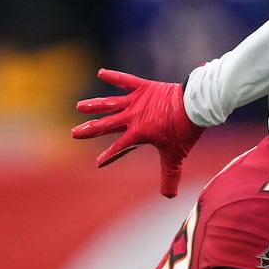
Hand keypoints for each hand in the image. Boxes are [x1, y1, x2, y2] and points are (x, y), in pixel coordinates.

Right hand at [71, 69, 205, 198]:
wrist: (194, 105)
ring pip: (110, 104)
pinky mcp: (144, 87)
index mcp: (138, 134)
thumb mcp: (176, 156)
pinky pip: (126, 80)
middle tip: (74, 133)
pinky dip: (114, 76)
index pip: (118, 148)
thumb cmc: (184, 131)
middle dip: (89, 130)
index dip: (108, 156)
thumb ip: (170, 176)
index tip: (98, 163)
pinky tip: (101, 72)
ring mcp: (136, 101)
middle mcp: (132, 117)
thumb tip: (169, 196)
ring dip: (94, 105)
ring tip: (79, 106)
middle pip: (106, 125)